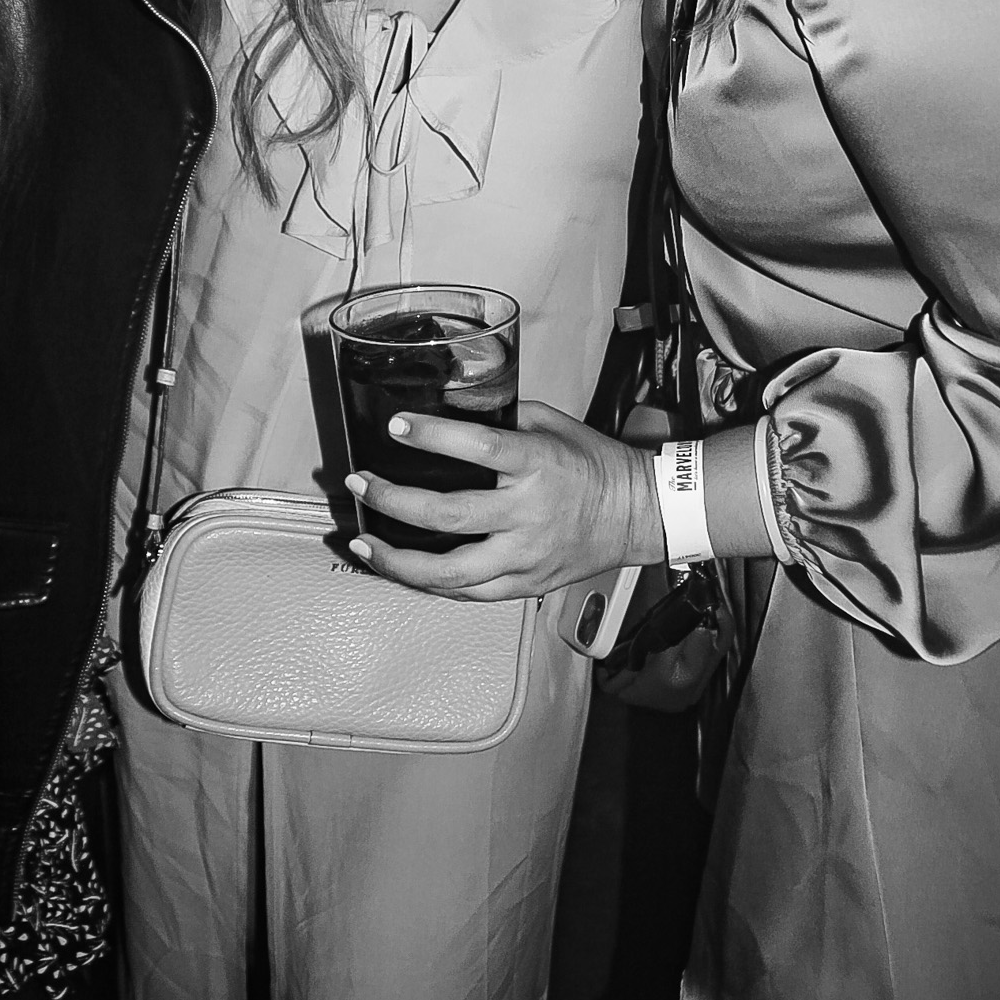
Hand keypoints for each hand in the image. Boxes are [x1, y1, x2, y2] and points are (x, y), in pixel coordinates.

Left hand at [345, 400, 665, 600]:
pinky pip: (469, 592)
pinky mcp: (526, 584)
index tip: (396, 426)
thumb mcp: (552, 424)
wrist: (639, 514)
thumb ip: (503, 417)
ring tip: (363, 544)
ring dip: (398, 560)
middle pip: (448, 514)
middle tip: (360, 486)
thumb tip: (452, 406)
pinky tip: (402, 571)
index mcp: (536, 463)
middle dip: (393, 501)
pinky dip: (430, 584)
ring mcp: (525, 555)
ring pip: (450, 571)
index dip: (432, 435)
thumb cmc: (594, 464)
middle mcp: (528, 512)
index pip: (477, 448)